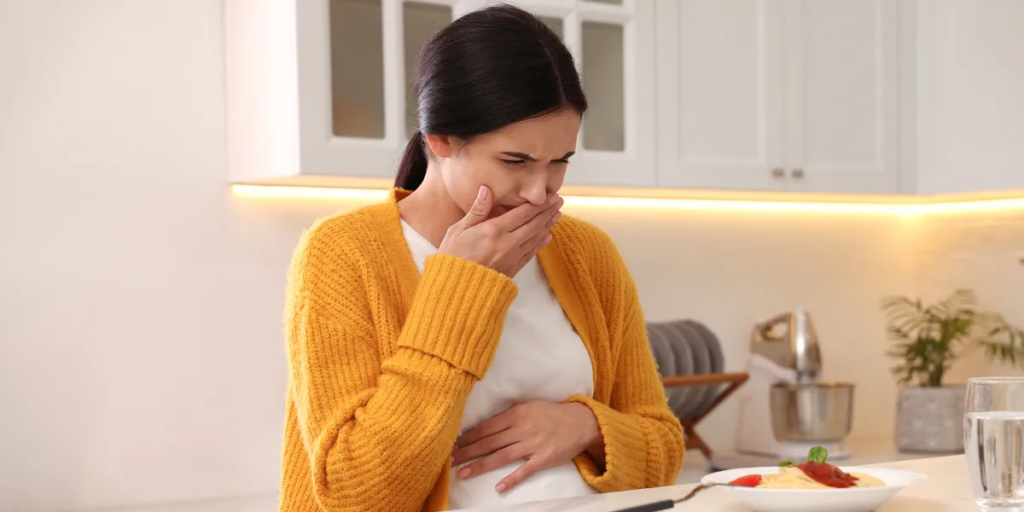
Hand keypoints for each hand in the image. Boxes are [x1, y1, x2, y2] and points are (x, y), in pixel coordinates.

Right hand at [438, 185, 561, 277]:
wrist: (455, 288)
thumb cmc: (452, 256)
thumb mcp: (458, 230)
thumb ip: (477, 210)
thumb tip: (487, 189)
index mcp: (493, 230)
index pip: (522, 213)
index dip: (538, 204)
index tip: (550, 196)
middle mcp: (507, 243)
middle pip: (533, 224)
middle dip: (547, 212)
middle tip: (559, 202)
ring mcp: (511, 258)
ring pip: (534, 238)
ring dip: (547, 225)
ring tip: (557, 215)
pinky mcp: (512, 270)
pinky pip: (530, 254)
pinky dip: (540, 244)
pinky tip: (547, 237)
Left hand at [451, 401, 603, 492]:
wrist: (580, 422)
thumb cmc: (551, 414)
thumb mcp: (528, 407)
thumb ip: (508, 417)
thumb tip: (485, 428)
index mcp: (516, 414)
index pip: (486, 428)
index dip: (468, 437)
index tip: (453, 444)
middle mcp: (522, 428)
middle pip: (489, 442)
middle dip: (467, 452)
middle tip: (450, 460)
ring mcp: (533, 444)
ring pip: (501, 456)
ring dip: (481, 465)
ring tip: (464, 473)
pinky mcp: (544, 458)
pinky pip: (525, 470)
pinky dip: (512, 479)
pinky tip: (499, 487)